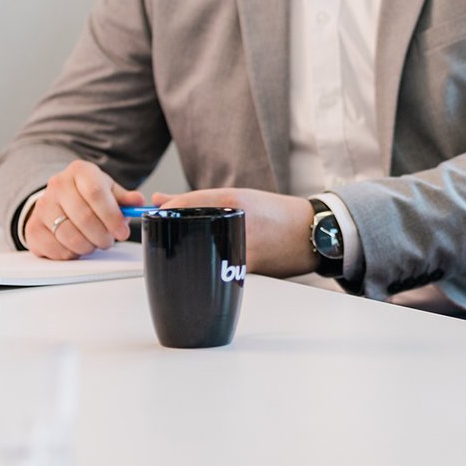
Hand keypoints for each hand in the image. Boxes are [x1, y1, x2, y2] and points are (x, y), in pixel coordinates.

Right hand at [25, 160, 141, 259]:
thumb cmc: (88, 195)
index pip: (96, 193)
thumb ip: (125, 198)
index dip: (112, 216)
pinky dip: (72, 254)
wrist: (58, 199)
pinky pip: (56, 249)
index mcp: (80, 171)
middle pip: (84, 217)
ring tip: (95, 243)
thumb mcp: (109, 190)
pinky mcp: (32, 228)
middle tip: (110, 241)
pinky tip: (78, 246)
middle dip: (102, 235)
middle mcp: (57, 185)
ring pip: (69, 236)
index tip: (122, 231)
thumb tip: (138, 202)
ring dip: (88, 246)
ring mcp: (41, 207)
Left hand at [153, 188, 316, 277]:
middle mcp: (235, 222)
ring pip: (200, 252)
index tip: (154, 218)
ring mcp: (241, 246)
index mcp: (233, 200)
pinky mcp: (246, 268)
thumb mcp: (240, 197)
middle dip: (175, 236)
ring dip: (191, 252)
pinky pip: (217, 266)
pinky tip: (215, 261)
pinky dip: (210, 264)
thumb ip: (200, 199)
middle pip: (188, 230)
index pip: (183, 204)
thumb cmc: (277, 214)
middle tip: (170, 239)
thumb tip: (161, 199)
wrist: (311, 234)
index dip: (164, 212)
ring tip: (196, 249)